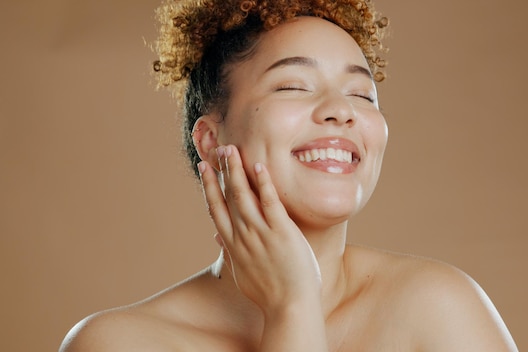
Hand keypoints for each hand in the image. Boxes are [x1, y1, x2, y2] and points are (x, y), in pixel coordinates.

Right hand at [198, 145, 321, 313]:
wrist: (289, 306)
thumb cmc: (269, 293)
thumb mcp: (242, 273)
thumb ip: (230, 254)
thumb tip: (218, 239)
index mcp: (232, 244)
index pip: (216, 208)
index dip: (209, 186)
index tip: (204, 168)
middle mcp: (242, 235)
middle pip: (226, 196)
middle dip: (221, 170)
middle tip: (218, 148)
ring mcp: (260, 232)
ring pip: (243, 195)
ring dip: (236, 170)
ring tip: (232, 150)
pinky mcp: (281, 232)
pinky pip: (270, 202)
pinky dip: (263, 183)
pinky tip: (259, 166)